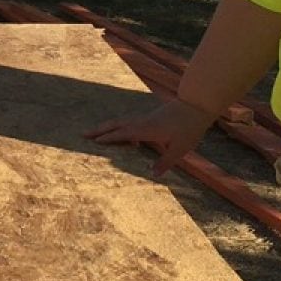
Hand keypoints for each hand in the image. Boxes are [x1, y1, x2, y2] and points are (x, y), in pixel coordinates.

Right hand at [84, 99, 216, 176]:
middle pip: (116, 124)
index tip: (93, 142)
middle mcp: (143, 122)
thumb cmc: (189, 127)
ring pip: (122, 122)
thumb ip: (166, 161)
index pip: (123, 133)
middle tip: (83, 134)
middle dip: (99, 129)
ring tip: (96, 135)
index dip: (108, 138)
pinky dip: (121, 128)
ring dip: (107, 127)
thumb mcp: (180, 148)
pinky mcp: (151, 117)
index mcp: (147, 129)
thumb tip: (154, 174)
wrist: (197, 106)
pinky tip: (129, 139)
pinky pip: (131, 123)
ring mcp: (146, 118)